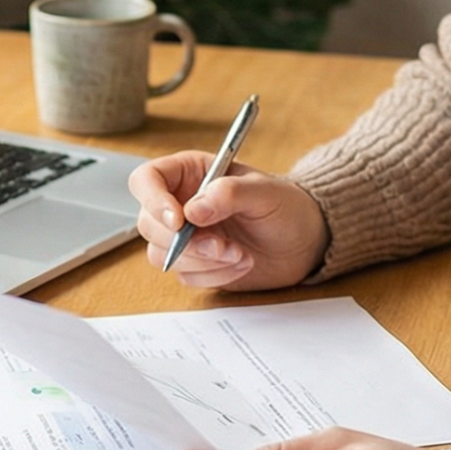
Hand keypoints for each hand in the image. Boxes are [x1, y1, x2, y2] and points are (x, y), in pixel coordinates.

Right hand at [128, 152, 329, 290]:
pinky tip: (240, 264)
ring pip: (161, 255)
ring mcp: (184, 236)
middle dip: (186, 242)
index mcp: (190, 173)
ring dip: (202, 261)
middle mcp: (180, 203)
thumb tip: (193, 211)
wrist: (303, 242)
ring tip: (240, 254)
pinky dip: (213, 275)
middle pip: (149, 223)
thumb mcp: (265, 192)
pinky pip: (185, 276)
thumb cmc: (286, 206)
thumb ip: (229, 193)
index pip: (147, 180)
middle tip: (223, 246)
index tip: (178, 221)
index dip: (153, 200)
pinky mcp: (194, 264)